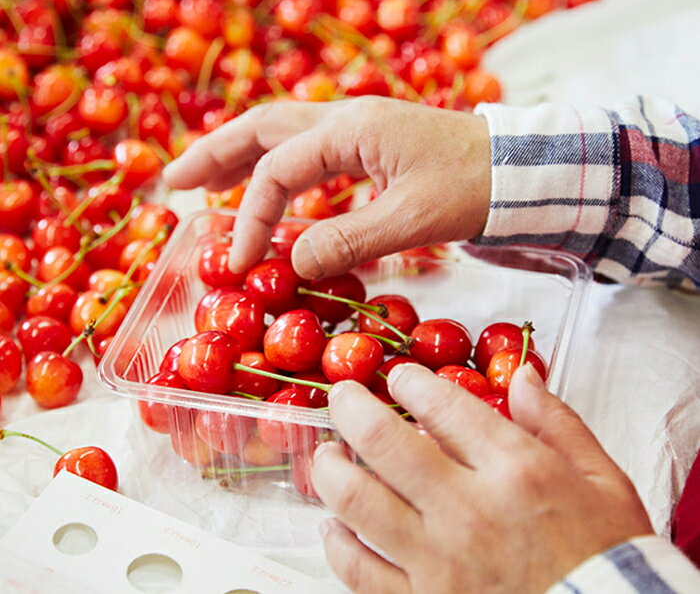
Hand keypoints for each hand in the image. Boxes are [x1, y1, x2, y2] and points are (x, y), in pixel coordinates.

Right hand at [162, 97, 489, 278]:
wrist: (519, 170)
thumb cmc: (473, 188)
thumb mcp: (412, 218)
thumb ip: (348, 240)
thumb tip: (290, 266)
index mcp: (351, 128)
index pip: (279, 170)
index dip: (251, 217)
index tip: (239, 263)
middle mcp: (346, 117)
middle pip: (263, 127)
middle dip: (215, 154)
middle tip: (173, 180)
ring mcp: (356, 128)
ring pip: (282, 133)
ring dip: (240, 155)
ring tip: (203, 180)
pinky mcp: (369, 144)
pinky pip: (308, 149)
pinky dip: (277, 166)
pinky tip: (266, 186)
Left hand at [312, 364, 652, 593]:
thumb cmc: (607, 558)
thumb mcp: (601, 479)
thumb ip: (556, 422)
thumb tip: (521, 376)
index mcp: (515, 470)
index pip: (442, 406)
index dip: (410, 382)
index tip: (400, 377)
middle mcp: (468, 510)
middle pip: (383, 443)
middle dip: (351, 408)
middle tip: (343, 396)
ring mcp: (439, 561)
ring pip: (358, 502)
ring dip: (330, 470)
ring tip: (327, 455)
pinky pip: (360, 572)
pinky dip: (338, 544)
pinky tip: (334, 526)